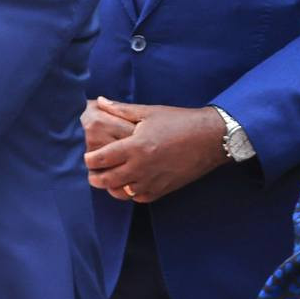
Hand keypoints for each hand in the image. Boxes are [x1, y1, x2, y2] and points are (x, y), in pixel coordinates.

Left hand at [82, 100, 225, 203]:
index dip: (89, 160)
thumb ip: (121, 109)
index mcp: (135, 147)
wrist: (211, 138)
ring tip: (109, 180)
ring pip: (122, 192)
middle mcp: (142, 167)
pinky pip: (140, 198)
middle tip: (92, 173)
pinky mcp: (165, 188)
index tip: (88, 157)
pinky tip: (128, 184)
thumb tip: (100, 101)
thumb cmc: (180, 122)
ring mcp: (154, 180)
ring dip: (112, 187)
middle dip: (96, 177)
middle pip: (107, 180)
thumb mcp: (149, 112)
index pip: (101, 159)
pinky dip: (130, 193)